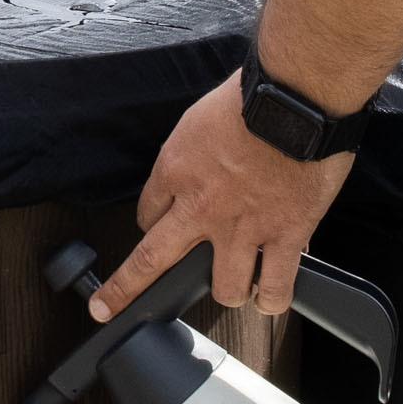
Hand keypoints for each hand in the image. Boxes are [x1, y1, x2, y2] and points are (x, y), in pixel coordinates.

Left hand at [94, 71, 351, 319]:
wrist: (297, 100)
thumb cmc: (255, 96)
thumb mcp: (201, 117)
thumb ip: (196, 149)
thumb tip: (205, 163)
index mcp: (177, 170)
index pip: (147, 212)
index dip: (151, 222)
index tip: (155, 226)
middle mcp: (202, 208)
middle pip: (151, 262)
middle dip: (124, 290)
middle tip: (105, 307)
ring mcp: (243, 228)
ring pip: (225, 289)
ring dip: (229, 291)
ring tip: (236, 288)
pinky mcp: (285, 235)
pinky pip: (276, 286)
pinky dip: (273, 298)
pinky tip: (270, 297)